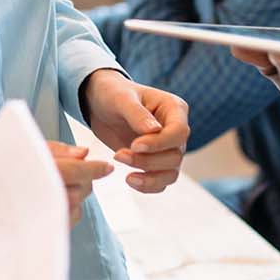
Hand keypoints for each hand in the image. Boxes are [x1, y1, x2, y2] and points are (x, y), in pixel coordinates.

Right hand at [0, 139, 114, 226]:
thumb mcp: (17, 144)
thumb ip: (53, 149)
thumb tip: (84, 152)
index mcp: (28, 170)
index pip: (71, 171)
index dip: (92, 169)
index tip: (108, 166)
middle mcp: (32, 195)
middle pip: (79, 191)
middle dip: (86, 180)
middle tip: (81, 170)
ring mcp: (32, 215)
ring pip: (75, 208)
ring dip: (78, 195)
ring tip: (65, 183)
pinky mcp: (32, 228)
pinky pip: (64, 221)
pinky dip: (70, 209)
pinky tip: (57, 199)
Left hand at [80, 69, 188, 192]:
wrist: (100, 104)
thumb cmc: (113, 94)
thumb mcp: (121, 99)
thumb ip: (137, 114)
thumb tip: (155, 130)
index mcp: (174, 109)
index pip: (179, 132)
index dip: (159, 143)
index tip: (134, 145)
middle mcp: (175, 129)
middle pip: (176, 155)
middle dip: (148, 161)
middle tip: (119, 155)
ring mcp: (167, 147)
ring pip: (171, 172)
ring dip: (150, 177)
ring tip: (127, 177)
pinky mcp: (156, 161)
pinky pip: (161, 181)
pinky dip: (148, 185)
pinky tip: (130, 180)